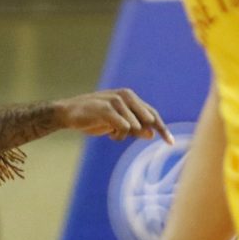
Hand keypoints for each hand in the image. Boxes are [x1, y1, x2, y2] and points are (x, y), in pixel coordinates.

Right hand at [57, 89, 173, 144]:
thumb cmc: (92, 118)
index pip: (152, 114)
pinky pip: (124, 127)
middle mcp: (126, 96)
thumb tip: (152, 134)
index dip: (162, 129)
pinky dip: (118, 135)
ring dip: (123, 135)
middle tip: (118, 135)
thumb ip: (134, 128)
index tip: (171, 143)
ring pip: (135, 126)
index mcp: (130, 97)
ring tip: (110, 132)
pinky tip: (109, 133)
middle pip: (147, 119)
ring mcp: (117, 101)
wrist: (67, 113)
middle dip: (138, 133)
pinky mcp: (107, 109)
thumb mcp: (115, 124)